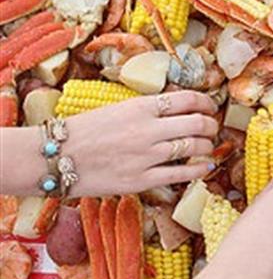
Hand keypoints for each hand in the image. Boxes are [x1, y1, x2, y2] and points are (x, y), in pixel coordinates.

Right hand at [65, 91, 218, 196]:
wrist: (53, 157)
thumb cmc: (82, 131)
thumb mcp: (116, 108)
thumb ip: (147, 109)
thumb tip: (177, 108)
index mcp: (140, 106)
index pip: (188, 99)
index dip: (207, 103)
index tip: (210, 107)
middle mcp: (147, 129)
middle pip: (197, 123)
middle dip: (212, 125)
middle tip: (213, 128)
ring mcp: (146, 155)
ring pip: (194, 147)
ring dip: (208, 147)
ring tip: (208, 147)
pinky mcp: (141, 180)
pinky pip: (181, 174)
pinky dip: (199, 170)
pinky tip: (206, 167)